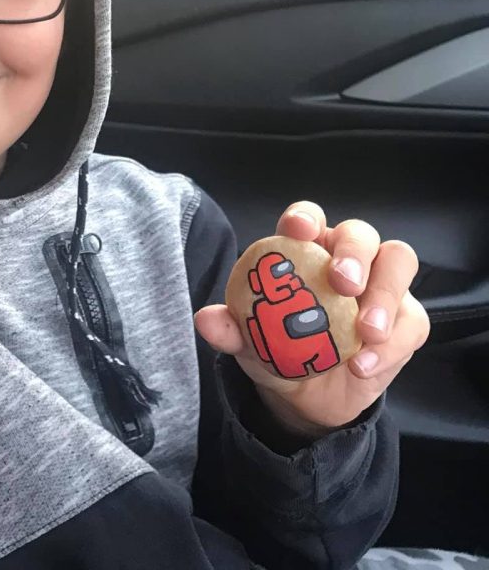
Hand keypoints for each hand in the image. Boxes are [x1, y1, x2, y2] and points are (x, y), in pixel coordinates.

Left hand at [194, 201, 429, 437]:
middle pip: (360, 234)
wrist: (307, 398)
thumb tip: (207, 320)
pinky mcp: (405, 320)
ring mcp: (380, 286)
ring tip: (366, 331)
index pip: (308, 220)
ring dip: (384, 295)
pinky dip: (391, 344)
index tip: (297, 231)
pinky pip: (410, 321)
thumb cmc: (279, 352)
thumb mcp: (249, 344)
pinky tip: (364, 366)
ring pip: (397, 263)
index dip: (305, 218)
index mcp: (304, 253)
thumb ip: (231, 330)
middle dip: (354, 253)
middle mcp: (346, 260)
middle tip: (343, 284)